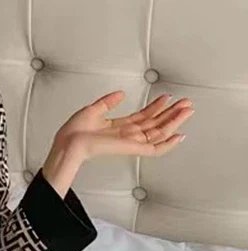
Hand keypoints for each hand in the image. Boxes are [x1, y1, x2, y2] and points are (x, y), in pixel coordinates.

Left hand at [53, 91, 194, 161]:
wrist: (69, 143)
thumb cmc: (74, 132)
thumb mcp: (93, 109)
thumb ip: (108, 101)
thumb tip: (120, 93)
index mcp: (116, 128)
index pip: (142, 118)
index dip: (155, 107)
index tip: (166, 97)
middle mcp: (125, 136)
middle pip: (154, 124)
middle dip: (171, 113)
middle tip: (186, 103)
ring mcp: (130, 143)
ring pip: (159, 133)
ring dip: (175, 121)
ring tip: (188, 110)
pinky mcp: (131, 149)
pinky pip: (154, 149)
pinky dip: (168, 144)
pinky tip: (179, 135)